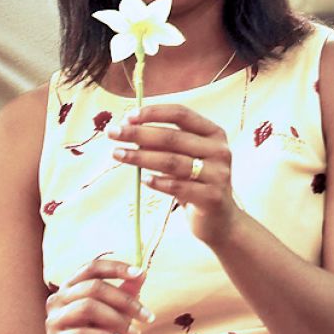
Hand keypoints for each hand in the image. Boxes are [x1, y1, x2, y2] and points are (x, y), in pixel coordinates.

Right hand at [44, 258, 150, 333]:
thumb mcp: (118, 319)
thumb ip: (125, 296)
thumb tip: (142, 273)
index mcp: (71, 289)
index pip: (92, 268)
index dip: (116, 268)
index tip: (141, 274)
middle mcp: (58, 301)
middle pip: (93, 288)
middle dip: (125, 300)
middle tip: (148, 316)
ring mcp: (54, 322)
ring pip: (88, 307)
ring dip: (118, 319)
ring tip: (135, 333)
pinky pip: (82, 333)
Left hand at [109, 103, 236, 245]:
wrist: (220, 220)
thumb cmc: (196, 183)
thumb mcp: (185, 158)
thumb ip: (165, 144)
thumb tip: (128, 128)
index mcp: (213, 133)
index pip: (181, 114)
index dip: (153, 113)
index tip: (127, 116)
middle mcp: (219, 151)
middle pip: (172, 137)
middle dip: (138, 134)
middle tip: (113, 133)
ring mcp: (218, 174)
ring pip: (172, 162)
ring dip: (141, 157)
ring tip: (118, 154)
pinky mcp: (211, 197)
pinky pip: (177, 187)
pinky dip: (157, 182)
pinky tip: (142, 180)